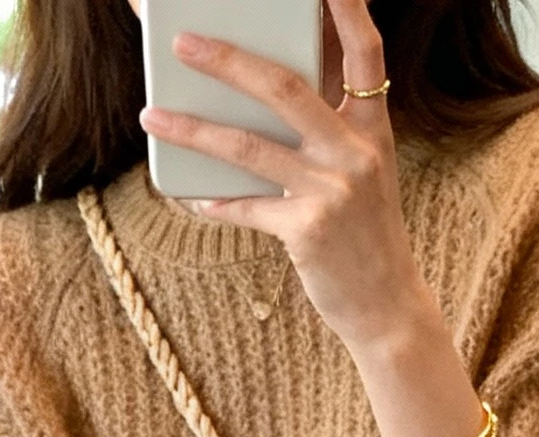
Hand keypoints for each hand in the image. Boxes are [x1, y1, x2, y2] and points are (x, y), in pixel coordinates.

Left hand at [138, 0, 431, 360]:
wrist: (387, 305)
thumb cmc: (364, 232)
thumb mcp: (362, 170)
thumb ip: (329, 128)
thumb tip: (267, 89)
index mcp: (373, 127)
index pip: (365, 53)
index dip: (347, 11)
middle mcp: (356, 151)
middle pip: (285, 88)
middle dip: (228, 60)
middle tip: (182, 41)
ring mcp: (332, 191)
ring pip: (250, 147)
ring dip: (194, 129)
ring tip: (152, 116)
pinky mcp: (307, 232)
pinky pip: (246, 207)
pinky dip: (215, 202)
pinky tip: (192, 195)